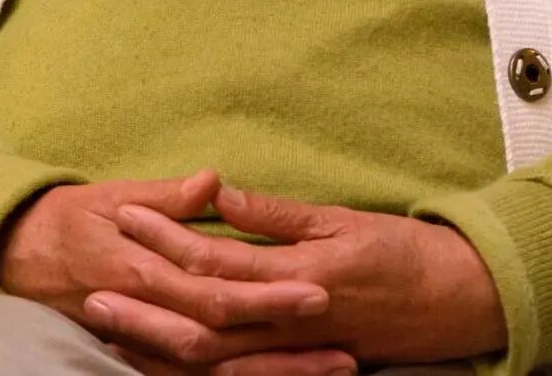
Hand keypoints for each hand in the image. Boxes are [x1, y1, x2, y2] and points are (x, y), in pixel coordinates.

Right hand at [0, 167, 342, 360]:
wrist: (17, 254)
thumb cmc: (72, 218)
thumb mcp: (115, 196)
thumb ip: (167, 197)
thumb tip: (212, 181)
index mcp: (140, 269)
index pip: (213, 290)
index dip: (266, 295)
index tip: (317, 289)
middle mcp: (144, 316)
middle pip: (224, 341)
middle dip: (285, 345)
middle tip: (344, 340)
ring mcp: (142, 347)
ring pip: (216, 372)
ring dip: (275, 372)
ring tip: (337, 368)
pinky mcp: (142, 361)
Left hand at [85, 182, 507, 374]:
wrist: (458, 303)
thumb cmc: (402, 252)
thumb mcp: (340, 220)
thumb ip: (276, 214)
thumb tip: (218, 193)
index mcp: (299, 273)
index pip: (217, 260)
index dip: (168, 238)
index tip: (127, 214)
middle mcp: (290, 320)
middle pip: (203, 321)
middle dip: (146, 305)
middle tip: (93, 285)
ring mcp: (293, 352)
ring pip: (213, 359)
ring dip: (158, 343)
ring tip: (112, 324)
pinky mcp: (300, 368)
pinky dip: (195, 369)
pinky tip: (160, 357)